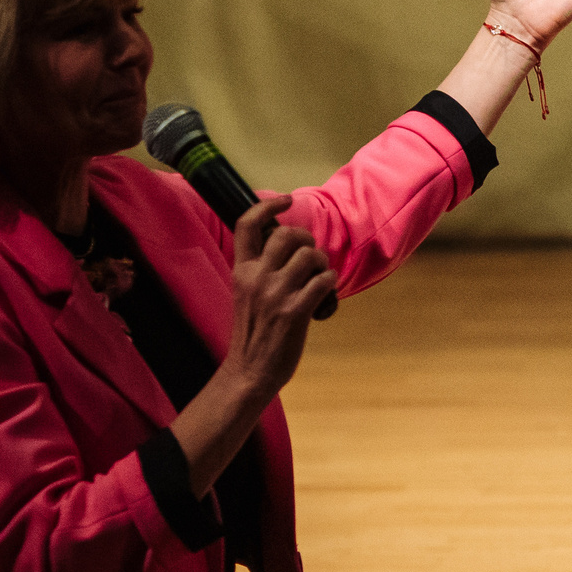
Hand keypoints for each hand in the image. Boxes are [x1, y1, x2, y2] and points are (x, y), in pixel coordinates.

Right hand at [221, 195, 330, 399]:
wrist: (249, 372)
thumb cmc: (253, 332)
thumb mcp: (245, 293)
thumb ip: (260, 269)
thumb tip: (290, 247)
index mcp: (241, 271)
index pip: (247, 224)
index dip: (268, 205)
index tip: (287, 200)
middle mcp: (256, 278)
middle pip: (287, 234)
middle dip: (306, 239)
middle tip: (310, 254)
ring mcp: (275, 294)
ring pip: (310, 255)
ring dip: (321, 263)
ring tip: (318, 278)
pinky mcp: (294, 312)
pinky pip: (324, 281)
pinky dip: (330, 283)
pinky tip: (325, 294)